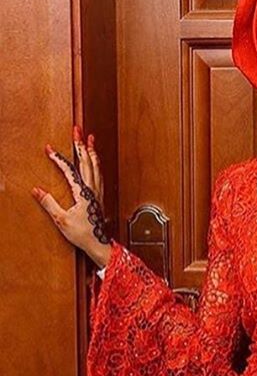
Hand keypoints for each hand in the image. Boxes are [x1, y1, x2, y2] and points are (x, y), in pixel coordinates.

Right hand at [31, 124, 111, 266]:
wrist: (100, 245)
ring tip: (90, 140)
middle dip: (81, 145)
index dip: (59, 159)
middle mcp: (93, 190)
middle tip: (78, 130)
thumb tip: (37, 190)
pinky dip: (97, 164)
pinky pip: (100, 175)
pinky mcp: (101, 197)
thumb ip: (49, 204)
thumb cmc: (83, 234)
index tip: (50, 149)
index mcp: (83, 194)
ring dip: (92, 152)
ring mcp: (98, 193)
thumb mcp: (62, 220)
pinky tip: (96, 162)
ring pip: (96, 167)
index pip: (70, 171)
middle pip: (87, 162)